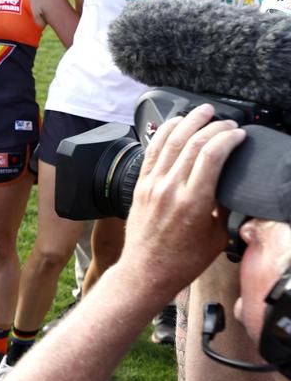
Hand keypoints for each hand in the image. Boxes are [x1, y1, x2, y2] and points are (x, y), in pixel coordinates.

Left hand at [122, 104, 242, 299]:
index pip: (212, 155)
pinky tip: (175, 122)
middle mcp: (170, 188)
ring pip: (170, 141)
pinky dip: (164, 132)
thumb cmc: (184, 259)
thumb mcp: (217, 236)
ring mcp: (152, 184)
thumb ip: (225, 207)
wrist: (147, 270)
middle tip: (227, 121)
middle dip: (213, 126)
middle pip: (193, 143)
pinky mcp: (141, 184)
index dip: (228, 138)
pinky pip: (152, 151)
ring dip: (189, 121)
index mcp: (194, 201)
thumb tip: (233, 184)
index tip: (240, 134)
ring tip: (203, 111)